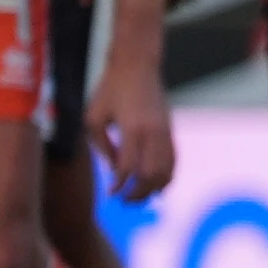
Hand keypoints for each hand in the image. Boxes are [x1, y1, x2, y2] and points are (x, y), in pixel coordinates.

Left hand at [86, 58, 176, 201]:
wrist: (137, 66)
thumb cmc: (110, 89)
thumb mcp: (94, 117)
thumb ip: (103, 146)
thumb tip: (115, 169)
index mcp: (132, 128)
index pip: (128, 167)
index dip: (119, 185)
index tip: (111, 194)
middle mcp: (152, 132)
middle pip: (151, 174)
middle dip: (139, 193)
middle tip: (126, 202)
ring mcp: (165, 131)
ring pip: (167, 170)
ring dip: (154, 188)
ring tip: (141, 198)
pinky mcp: (170, 130)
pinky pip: (173, 160)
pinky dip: (167, 176)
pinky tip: (156, 185)